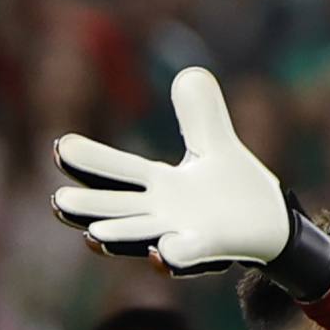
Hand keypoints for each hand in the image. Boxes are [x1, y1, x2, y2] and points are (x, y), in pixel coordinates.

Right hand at [51, 67, 288, 273]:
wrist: (272, 224)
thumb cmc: (235, 188)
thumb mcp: (216, 144)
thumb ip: (200, 114)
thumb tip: (190, 73)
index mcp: (159, 184)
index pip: (118, 171)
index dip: (90, 160)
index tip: (62, 147)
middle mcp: (162, 212)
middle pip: (118, 209)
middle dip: (89, 208)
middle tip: (58, 203)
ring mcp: (183, 233)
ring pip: (143, 236)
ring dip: (119, 236)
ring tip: (93, 236)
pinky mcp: (210, 249)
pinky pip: (188, 255)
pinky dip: (173, 256)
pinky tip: (159, 253)